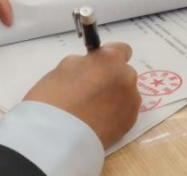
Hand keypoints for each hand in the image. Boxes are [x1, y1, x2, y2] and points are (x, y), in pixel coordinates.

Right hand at [24, 42, 139, 148]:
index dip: (109, 57)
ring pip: (125, 93)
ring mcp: (131, 102)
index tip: (98, 65)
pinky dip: (115, 113)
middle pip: (123, 73)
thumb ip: (84, 63)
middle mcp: (127, 78)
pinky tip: (97, 120)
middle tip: (90, 90)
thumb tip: (91, 67)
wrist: (57, 136)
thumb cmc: (55, 96)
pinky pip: (124, 111)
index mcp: (110, 60)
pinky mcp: (130, 123)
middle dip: (111, 78)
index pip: (122, 49)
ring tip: (93, 109)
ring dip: (114, 96)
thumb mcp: (64, 67)